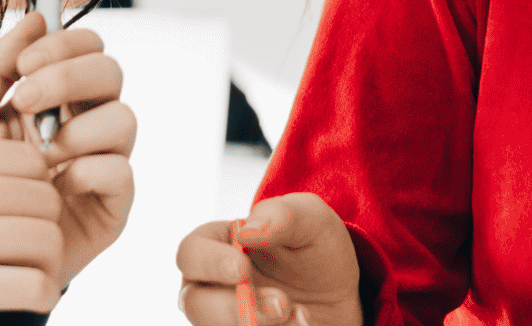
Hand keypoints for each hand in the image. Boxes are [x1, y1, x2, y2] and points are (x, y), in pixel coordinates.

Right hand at [0, 15, 68, 325]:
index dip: (37, 189)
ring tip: (27, 274)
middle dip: (45, 226)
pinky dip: (42, 293)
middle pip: (44, 198)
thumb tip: (28, 171)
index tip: (24, 212)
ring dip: (46, 262)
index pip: (29, 160)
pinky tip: (27, 297)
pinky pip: (35, 284)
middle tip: (29, 249)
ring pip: (47, 239)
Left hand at [0, 18, 135, 286]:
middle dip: (69, 77)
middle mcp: (85, 122)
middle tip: (25, 99)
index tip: (24, 65)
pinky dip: (90, 169)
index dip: (63, 46)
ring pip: (124, 118)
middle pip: (110, 72)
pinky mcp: (111, 204)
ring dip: (79, 126)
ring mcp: (101, 161)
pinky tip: (57, 182)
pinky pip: (121, 171)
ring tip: (40, 150)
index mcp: (55, 96)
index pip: (84, 48)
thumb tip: (34, 18)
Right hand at [176, 193, 365, 325]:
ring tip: (300, 314)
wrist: (341, 289)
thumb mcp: (310, 219)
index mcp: (217, 244)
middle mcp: (212, 285)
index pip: (190, 254)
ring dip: (259, 325)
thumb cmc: (315, 246)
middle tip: (280, 304)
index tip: (241, 269)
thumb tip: (246, 231)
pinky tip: (304, 322)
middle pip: (195, 303)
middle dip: (234, 309)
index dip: (208, 263)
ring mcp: (226, 316)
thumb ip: (279, 215)